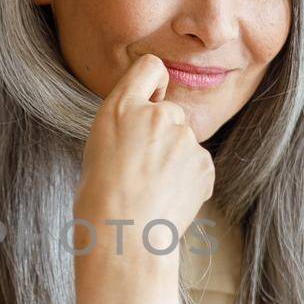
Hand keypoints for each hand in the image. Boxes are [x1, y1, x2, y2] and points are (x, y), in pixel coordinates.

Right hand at [73, 54, 215, 259]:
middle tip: (141, 169)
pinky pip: (198, 165)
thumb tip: (150, 121)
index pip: (150, 67)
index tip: (151, 102)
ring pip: (184, 142)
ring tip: (152, 189)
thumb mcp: (100, 146)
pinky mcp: (203, 162)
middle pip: (170, 111)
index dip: (154, 84)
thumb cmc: (101, 198)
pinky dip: (188, 180)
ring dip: (174, 160)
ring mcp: (183, 138)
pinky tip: (167, 198)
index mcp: (121, 107)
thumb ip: (129, 124)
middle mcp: (156, 114)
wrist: (123, 236)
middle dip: (163, 134)